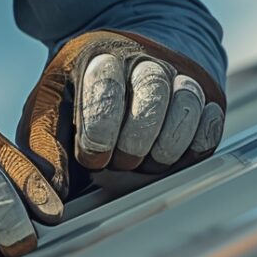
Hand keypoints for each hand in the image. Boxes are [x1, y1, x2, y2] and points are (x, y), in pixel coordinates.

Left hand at [18, 30, 225, 196]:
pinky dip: (194, 147)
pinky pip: (211, 123)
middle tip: (120, 162)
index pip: (106, 89)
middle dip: (134, 142)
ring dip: (166, 148)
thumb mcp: (50, 112)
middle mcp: (144, 59)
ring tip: (146, 162)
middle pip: (152, 93)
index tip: (93, 158)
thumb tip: (52, 199)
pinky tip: (171, 155)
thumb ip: (44, 151)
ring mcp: (179, 75)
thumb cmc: (79, 99)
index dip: (99, 134)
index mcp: (99, 57)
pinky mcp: (207, 96)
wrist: (125, 64)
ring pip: (187, 105)